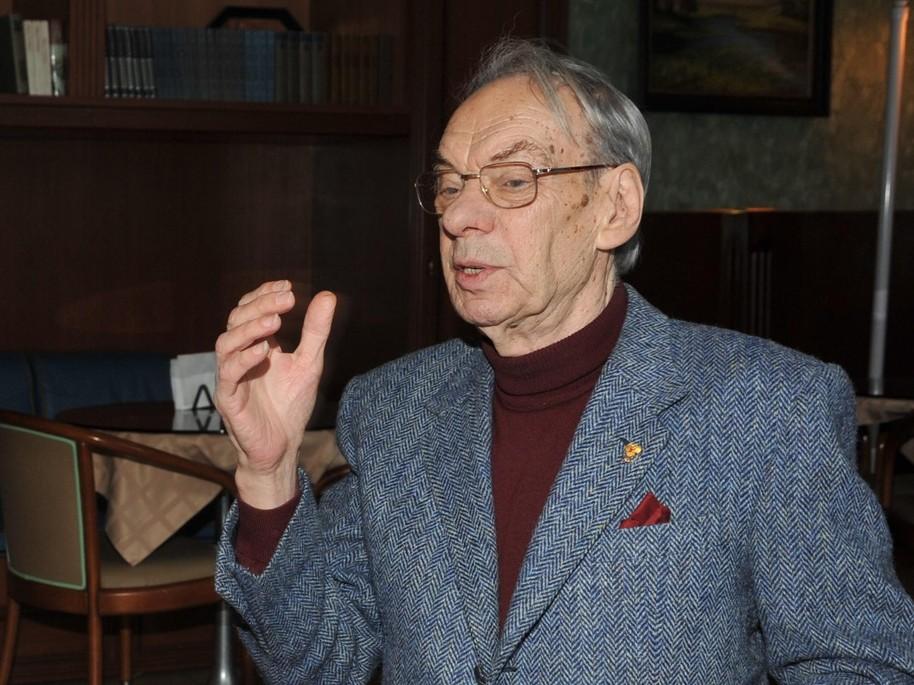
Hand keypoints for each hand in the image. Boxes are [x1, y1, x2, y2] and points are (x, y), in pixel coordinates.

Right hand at [215, 280, 335, 507]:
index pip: (250, 309)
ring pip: (226, 343)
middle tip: (288, 299)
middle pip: (236, 320)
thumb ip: (315, 331)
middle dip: (261, 306)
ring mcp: (230, 377)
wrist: (281, 447)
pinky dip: (244, 359)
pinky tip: (265, 351)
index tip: (288, 286)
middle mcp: (237, 356)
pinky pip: (228, 374)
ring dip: (250, 328)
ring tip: (276, 321)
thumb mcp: (309, 362)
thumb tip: (327, 295)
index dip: (264, 295)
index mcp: (254, 345)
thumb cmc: (291, 405)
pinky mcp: (228, 399)